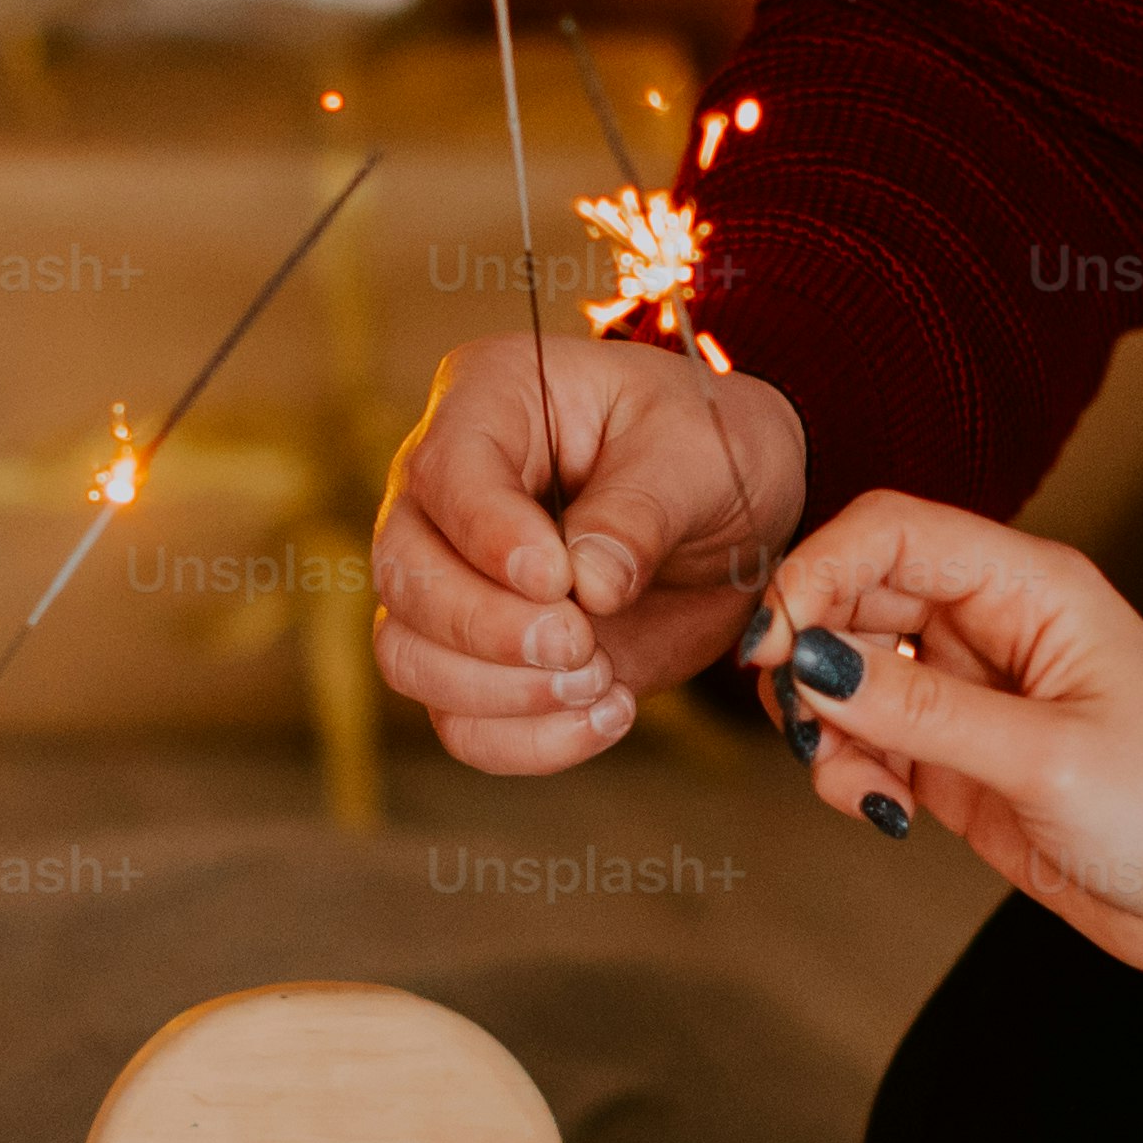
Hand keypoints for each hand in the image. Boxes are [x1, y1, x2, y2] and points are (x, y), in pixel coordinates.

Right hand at [368, 334, 808, 772]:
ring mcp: (453, 580)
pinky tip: (606, 716)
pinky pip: (460, 721)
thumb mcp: (699, 456)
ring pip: (407, 654)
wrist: (738, 517)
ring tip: (602, 681)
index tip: (557, 582)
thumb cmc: (711, 449)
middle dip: (488, 629)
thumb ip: (641, 512)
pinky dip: (526, 741)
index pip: (447, 470)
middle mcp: (446, 491)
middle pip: (404, 572)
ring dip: (501, 693)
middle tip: (584, 645)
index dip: (488, 537)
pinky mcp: (484, 660)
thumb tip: (588, 585)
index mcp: (491, 401)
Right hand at [749, 496, 1142, 984]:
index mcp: (1033, 586)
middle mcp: (996, 624)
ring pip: (850, 673)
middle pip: (855, 596)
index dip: (816, 573)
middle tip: (807, 735)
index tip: (773, 648)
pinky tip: (884, 812)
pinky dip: (851, 773)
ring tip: (857, 789)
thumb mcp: (1045, 759)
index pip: (890, 532)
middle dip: (811, 662)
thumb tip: (810, 661)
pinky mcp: (960, 758)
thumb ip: (920, 709)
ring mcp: (974, 692)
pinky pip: (870, 740)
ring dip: (826, 728)